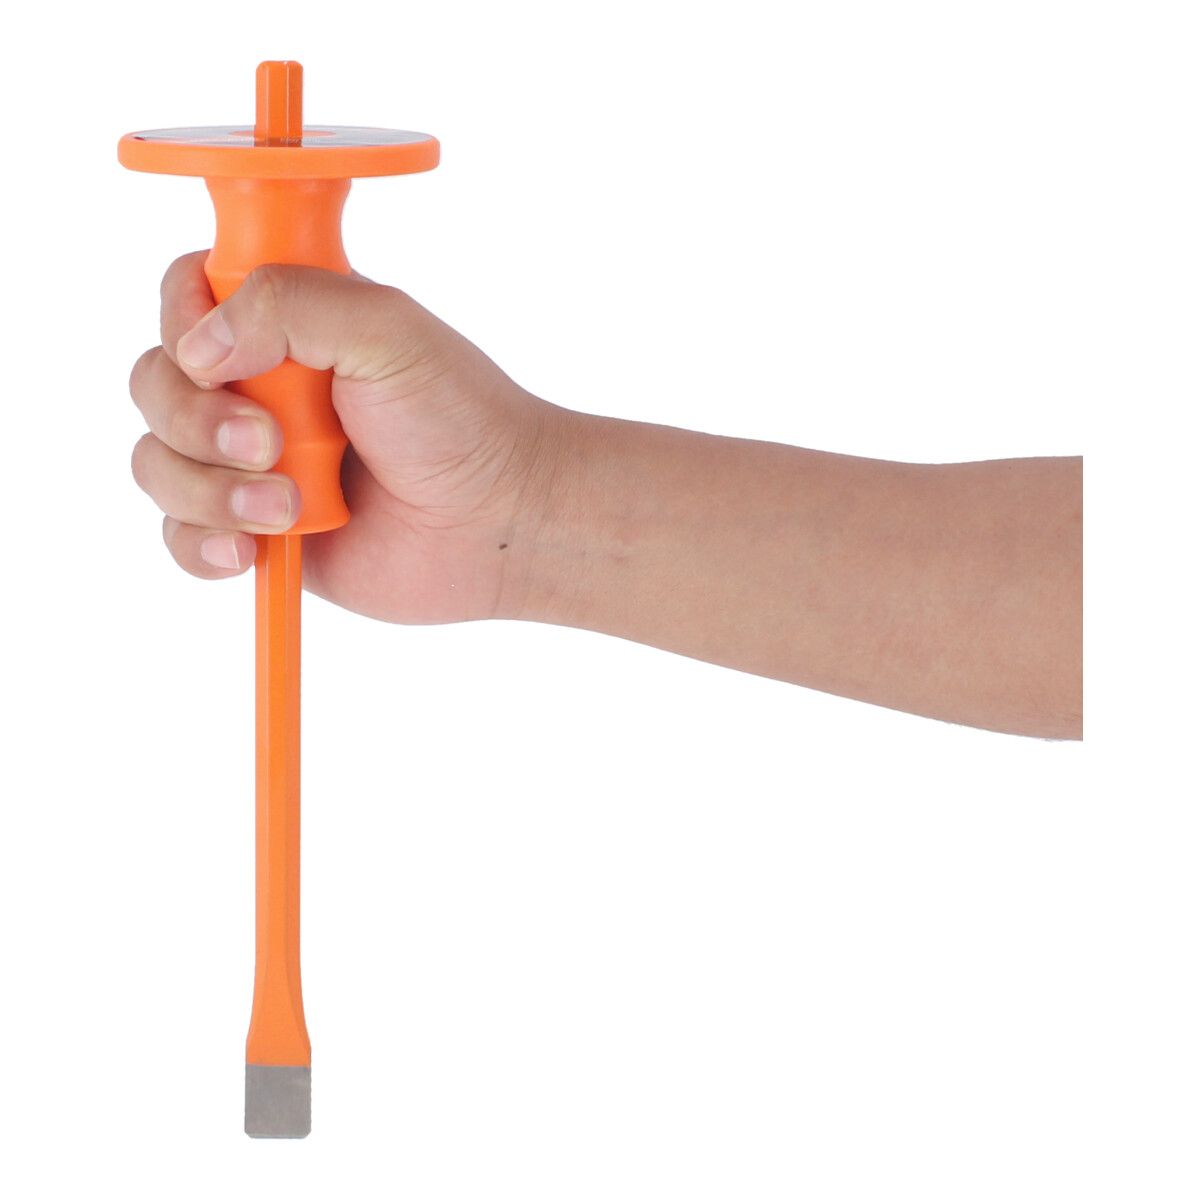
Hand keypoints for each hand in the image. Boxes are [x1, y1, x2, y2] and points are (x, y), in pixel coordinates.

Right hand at [129, 253, 563, 621]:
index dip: (183, 321)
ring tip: (290, 508)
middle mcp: (260, 387)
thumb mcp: (386, 330)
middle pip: (155, 384)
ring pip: (157, 464)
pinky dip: (202, 544)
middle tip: (269, 444)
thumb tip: (198, 346)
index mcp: (289, 322)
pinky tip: (250, 551)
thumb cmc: (462, 419)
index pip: (186, 294)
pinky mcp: (258, 532)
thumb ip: (290, 304)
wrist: (499, 521)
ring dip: (211, 491)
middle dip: (197, 421)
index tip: (222, 356)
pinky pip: (182, 536)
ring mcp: (253, 463)